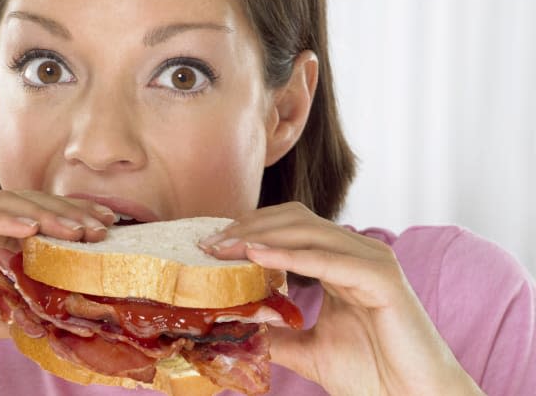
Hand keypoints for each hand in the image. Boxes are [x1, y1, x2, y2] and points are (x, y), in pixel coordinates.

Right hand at [0, 190, 115, 356]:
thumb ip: (20, 310)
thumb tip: (65, 315)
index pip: (43, 221)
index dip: (76, 221)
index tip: (109, 229)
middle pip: (34, 206)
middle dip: (72, 214)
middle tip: (105, 225)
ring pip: (10, 205)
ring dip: (47, 215)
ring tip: (79, 228)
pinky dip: (4, 219)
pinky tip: (31, 227)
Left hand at [201, 203, 483, 395]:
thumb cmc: (371, 373)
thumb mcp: (309, 349)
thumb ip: (279, 333)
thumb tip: (240, 325)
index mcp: (344, 260)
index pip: (292, 226)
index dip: (252, 228)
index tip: (213, 245)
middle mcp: (359, 251)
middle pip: (296, 219)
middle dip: (249, 226)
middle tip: (210, 243)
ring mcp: (373, 260)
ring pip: (309, 231)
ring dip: (261, 235)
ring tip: (224, 247)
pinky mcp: (382, 278)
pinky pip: (327, 259)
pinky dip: (288, 254)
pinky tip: (254, 255)